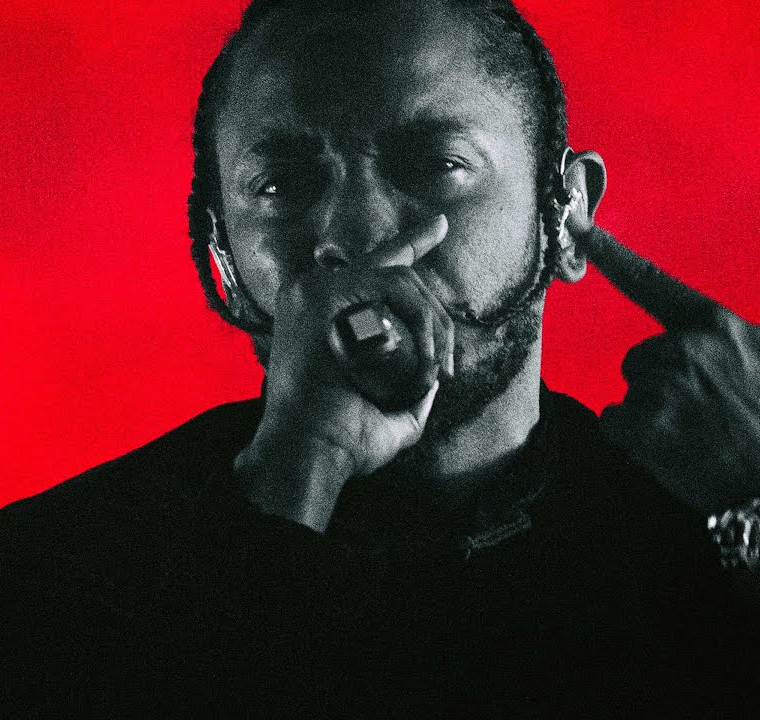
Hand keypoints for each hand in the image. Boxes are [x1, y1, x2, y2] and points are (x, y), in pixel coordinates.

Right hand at [235, 216, 454, 530]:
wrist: (310, 454)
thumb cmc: (342, 443)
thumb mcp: (390, 413)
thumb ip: (412, 393)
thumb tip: (433, 378)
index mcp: (321, 315)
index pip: (375, 268)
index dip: (412, 244)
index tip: (440, 226)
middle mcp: (312, 293)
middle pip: (396, 272)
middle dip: (437, 315)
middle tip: (448, 362)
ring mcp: (312, 289)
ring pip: (402, 280)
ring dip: (433, 326)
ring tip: (438, 367)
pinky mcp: (321, 292)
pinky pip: (394, 286)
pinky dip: (421, 323)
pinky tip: (423, 360)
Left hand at [581, 227, 759, 514]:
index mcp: (714, 324)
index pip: (649, 280)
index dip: (607, 250)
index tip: (574, 223)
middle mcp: (684, 350)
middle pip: (640, 356)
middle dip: (662, 380)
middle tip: (705, 408)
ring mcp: (662, 389)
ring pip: (629, 389)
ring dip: (650, 411)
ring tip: (694, 430)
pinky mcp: (642, 427)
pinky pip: (613, 421)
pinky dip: (632, 438)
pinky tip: (671, 448)